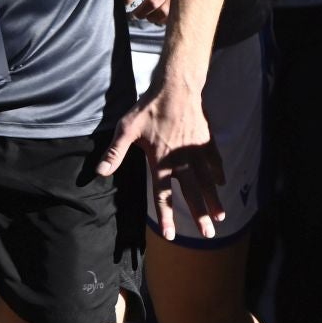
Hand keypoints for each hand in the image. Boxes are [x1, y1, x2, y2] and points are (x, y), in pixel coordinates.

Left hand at [95, 73, 224, 240]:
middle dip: (200, 216)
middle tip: (208, 234)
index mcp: (161, 162)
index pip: (163, 195)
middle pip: (192, 193)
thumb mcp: (127, 129)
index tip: (171, 235)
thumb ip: (115, 152)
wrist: (175, 87)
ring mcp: (196, 151)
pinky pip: (215, 161)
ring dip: (214, 200)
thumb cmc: (149, 108)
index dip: (167, 216)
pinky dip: (219, 173)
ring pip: (207, 181)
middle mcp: (181, 161)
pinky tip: (222, 184)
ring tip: (221, 217)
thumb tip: (99, 172)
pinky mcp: (206, 141)